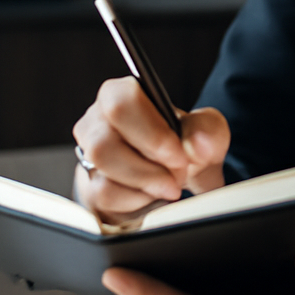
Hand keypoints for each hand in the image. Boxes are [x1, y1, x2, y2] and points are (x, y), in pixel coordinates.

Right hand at [72, 76, 229, 223]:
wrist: (175, 176)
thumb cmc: (183, 144)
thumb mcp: (205, 132)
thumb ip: (207, 131)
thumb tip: (199, 144)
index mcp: (120, 94)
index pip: (121, 102)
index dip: (151, 133)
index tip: (178, 155)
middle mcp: (96, 119)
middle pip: (103, 144)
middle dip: (147, 167)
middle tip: (176, 175)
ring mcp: (87, 152)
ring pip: (102, 173)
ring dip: (144, 183)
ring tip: (168, 184)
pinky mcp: (88, 184)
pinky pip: (103, 195)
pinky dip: (136, 200)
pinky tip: (151, 194)